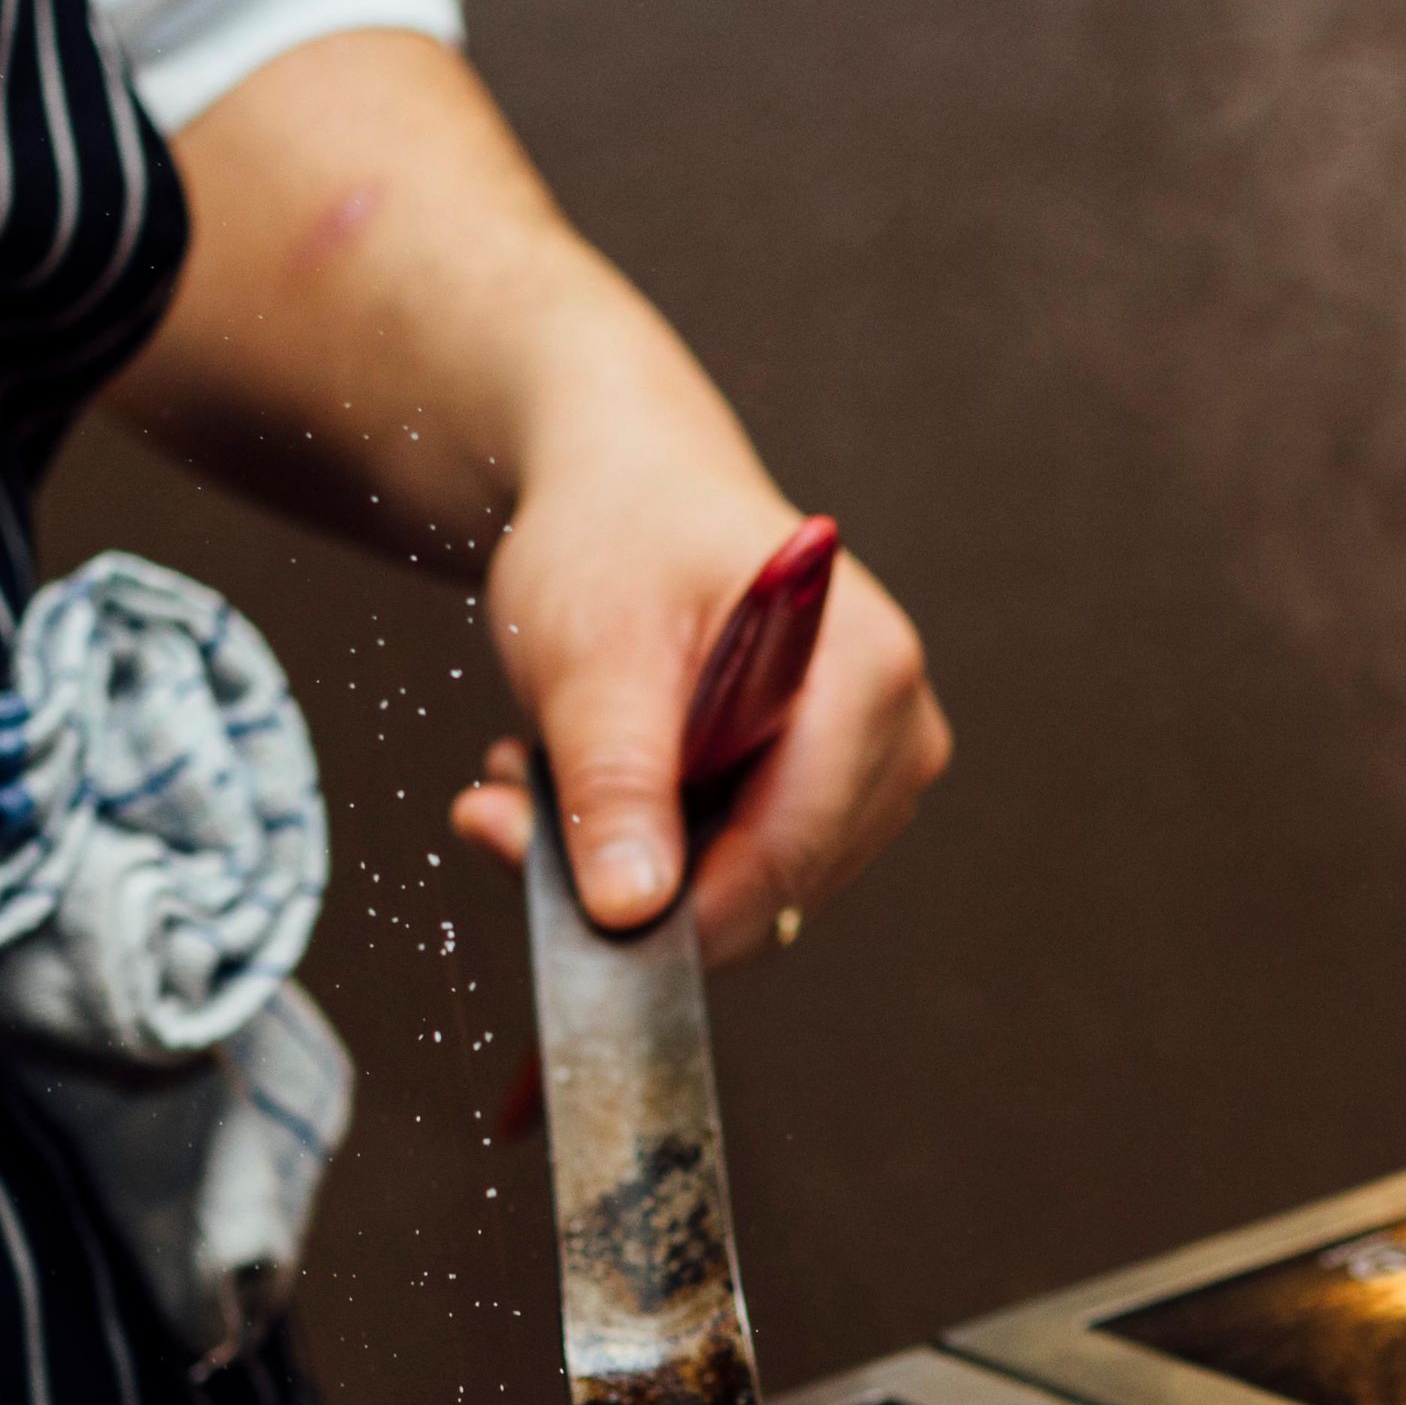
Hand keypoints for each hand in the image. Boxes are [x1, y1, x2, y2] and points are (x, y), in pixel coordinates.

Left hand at [453, 470, 950, 968]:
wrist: (633, 489)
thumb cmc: (620, 538)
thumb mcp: (594, 654)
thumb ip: (616, 783)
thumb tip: (632, 912)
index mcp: (867, 675)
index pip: (783, 858)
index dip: (670, 915)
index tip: (550, 912)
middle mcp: (900, 728)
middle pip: (773, 884)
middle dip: (635, 878)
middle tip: (505, 805)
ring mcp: (881, 765)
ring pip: (757, 891)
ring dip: (638, 861)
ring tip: (548, 770)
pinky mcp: (843, 790)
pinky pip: (753, 869)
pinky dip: (663, 846)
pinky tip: (605, 778)